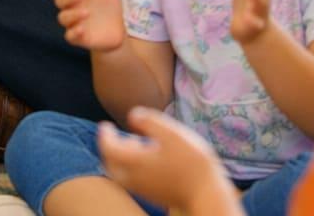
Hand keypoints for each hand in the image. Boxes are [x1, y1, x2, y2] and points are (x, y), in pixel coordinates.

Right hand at [56, 0, 126, 51]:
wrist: (119, 31)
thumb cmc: (109, 8)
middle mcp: (73, 7)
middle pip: (60, 0)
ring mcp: (74, 23)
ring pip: (63, 18)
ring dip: (72, 14)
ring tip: (86, 12)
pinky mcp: (79, 38)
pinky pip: (70, 36)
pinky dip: (74, 32)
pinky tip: (82, 29)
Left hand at [99, 108, 239, 213]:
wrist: (208, 197)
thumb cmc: (191, 162)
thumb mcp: (171, 133)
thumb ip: (149, 121)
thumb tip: (132, 115)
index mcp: (134, 161)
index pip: (108, 148)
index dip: (105, 135)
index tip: (105, 125)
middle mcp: (134, 178)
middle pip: (111, 165)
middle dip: (109, 149)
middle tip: (114, 136)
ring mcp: (145, 190)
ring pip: (122, 175)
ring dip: (122, 159)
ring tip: (135, 143)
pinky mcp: (156, 196)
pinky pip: (135, 181)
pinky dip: (133, 168)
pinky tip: (150, 159)